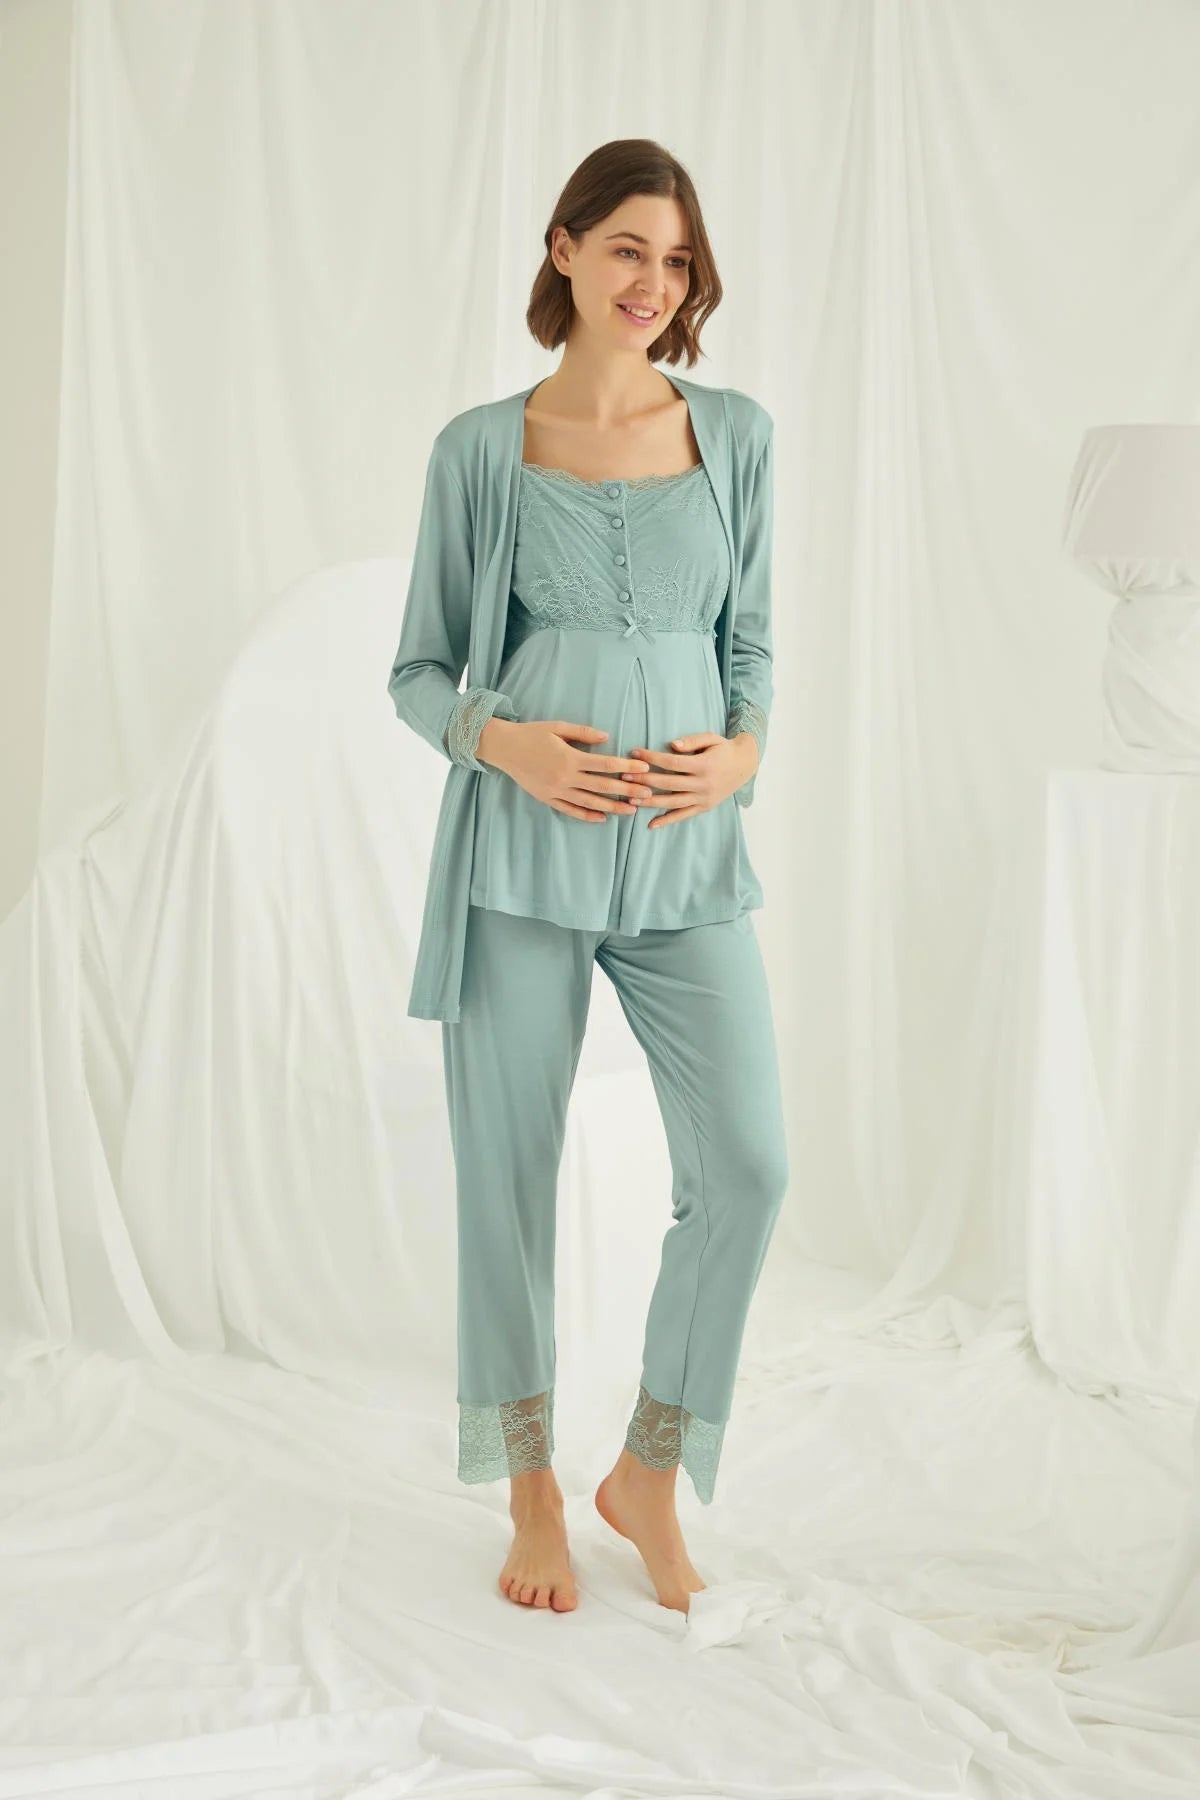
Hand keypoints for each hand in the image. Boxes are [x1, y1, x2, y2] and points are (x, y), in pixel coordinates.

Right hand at [478, 717, 654, 821]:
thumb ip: (584, 733)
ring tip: (631, 810)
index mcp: (570, 757)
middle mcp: (565, 777)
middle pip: (603, 786)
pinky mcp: (548, 798)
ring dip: (612, 807)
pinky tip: (602, 817)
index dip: (626, 767)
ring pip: (590, 802)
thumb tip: (607, 738)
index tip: (644, 769)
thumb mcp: (558, 727)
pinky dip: (587, 815)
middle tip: (647, 795)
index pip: (605, 764)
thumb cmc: (532, 733)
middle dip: (627, 791)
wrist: (503, 748)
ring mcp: (556, 790)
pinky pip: (570, 810)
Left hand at [622, 731, 758, 827]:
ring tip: (631, 799)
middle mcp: (703, 784)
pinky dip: (667, 820)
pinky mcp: (704, 807)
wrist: (744, 765)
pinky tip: (651, 824)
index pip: (672, 762)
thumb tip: (672, 745)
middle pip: (668, 783)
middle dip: (645, 779)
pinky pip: (683, 816)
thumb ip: (692, 741)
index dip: (652, 758)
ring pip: (673, 802)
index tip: (634, 752)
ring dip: (651, 801)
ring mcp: (704, 798)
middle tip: (625, 776)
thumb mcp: (711, 738)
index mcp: (704, 765)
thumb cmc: (723, 749)